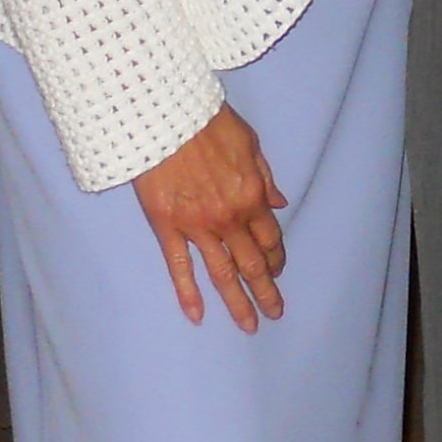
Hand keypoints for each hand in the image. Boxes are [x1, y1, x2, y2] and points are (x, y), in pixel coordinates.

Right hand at [133, 104, 288, 331]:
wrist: (164, 116)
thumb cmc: (209, 123)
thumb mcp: (250, 143)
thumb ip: (265, 177)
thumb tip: (278, 205)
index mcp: (251, 197)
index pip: (269, 239)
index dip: (275, 258)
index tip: (276, 270)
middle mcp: (228, 218)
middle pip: (251, 264)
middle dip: (265, 291)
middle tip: (274, 313)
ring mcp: (196, 227)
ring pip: (221, 274)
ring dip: (237, 302)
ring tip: (249, 325)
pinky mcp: (166, 227)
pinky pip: (180, 267)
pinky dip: (188, 294)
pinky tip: (198, 316)